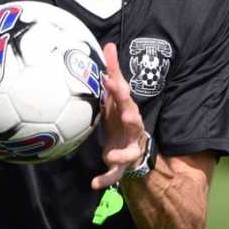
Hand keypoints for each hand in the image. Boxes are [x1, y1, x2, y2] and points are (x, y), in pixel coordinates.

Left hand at [91, 42, 147, 189]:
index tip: (109, 78)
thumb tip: (109, 44)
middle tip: (125, 113)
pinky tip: (94, 183)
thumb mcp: (117, 97)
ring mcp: (130, 148)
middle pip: (134, 121)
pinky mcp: (123, 165)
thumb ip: (113, 73)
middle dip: (130, 117)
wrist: (133, 150)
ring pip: (129, 151)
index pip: (125, 97)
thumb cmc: (120, 118)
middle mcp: (133, 128)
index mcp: (128, 110)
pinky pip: (116, 174)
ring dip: (120, 154)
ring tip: (110, 155)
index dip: (118, 88)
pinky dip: (106, 179)